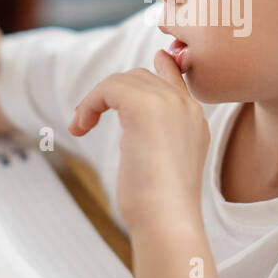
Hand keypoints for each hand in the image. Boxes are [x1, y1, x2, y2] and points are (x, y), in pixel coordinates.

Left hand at [69, 50, 209, 234]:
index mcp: (195, 120)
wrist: (167, 220)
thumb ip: (155, 139)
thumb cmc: (160, 207)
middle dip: (111, 93)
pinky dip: (90, 104)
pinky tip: (81, 128)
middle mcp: (186, 106)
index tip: (155, 58)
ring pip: (124, 80)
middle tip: (87, 120)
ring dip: (96, 100)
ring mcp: (169, 103)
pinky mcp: (145, 106)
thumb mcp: (163, 165)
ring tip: (81, 127)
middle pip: (142, 77)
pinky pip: (109, 88)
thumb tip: (130, 131)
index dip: (161, 66)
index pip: (177, 76)